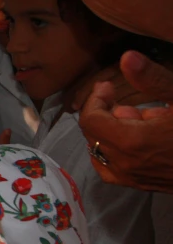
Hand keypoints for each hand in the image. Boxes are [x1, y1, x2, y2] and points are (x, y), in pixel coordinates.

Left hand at [79, 50, 172, 192]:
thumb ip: (153, 80)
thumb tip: (127, 58)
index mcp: (131, 142)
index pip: (90, 120)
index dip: (96, 99)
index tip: (108, 86)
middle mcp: (125, 164)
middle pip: (94, 134)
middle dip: (108, 114)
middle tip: (137, 105)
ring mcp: (132, 179)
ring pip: (101, 152)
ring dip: (113, 133)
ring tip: (145, 122)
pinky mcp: (142, 186)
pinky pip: (112, 170)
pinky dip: (115, 153)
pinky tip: (137, 141)